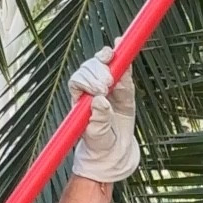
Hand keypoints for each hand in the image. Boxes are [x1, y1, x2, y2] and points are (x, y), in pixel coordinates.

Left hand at [69, 46, 139, 183]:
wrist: (115, 148)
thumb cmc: (100, 142)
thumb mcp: (97, 136)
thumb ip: (98, 120)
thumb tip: (100, 101)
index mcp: (79, 99)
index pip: (77, 81)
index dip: (86, 80)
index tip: (98, 90)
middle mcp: (91, 88)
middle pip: (89, 68)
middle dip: (98, 72)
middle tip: (107, 85)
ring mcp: (108, 84)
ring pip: (104, 64)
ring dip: (109, 63)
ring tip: (116, 77)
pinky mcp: (124, 85)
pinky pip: (123, 69)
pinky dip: (124, 61)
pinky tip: (125, 54)